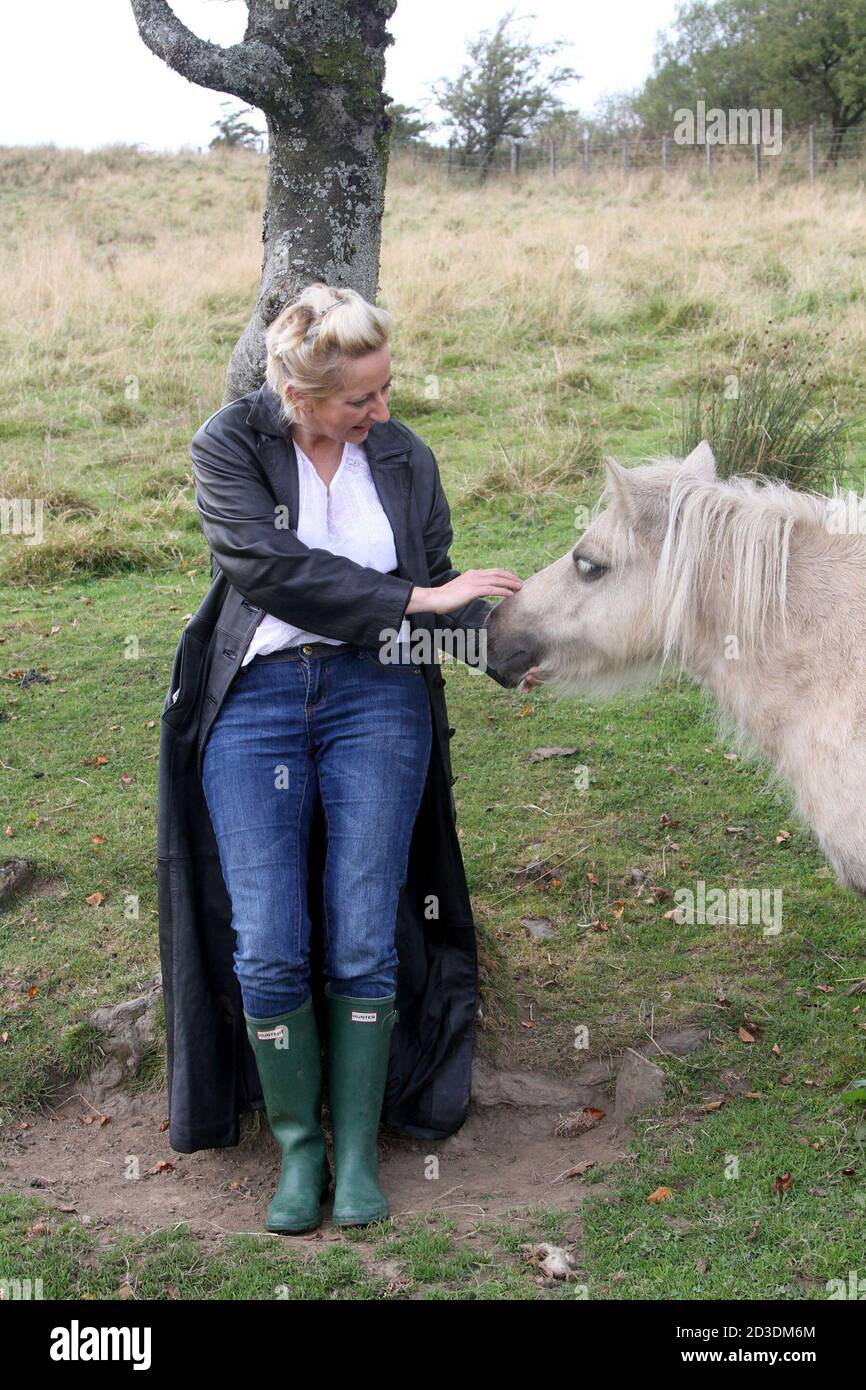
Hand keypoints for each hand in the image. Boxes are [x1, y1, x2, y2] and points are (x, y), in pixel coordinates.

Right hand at [407, 569, 522, 614]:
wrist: (435, 598)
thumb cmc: (446, 598)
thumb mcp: (461, 591)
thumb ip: (471, 589)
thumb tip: (478, 593)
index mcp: (472, 573)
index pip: (493, 572)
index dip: (505, 575)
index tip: (513, 580)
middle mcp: (475, 574)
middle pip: (498, 573)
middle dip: (511, 577)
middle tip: (521, 583)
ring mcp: (474, 581)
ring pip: (497, 580)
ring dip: (510, 583)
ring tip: (519, 588)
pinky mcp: (473, 590)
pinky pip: (492, 589)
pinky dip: (503, 591)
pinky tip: (510, 594)